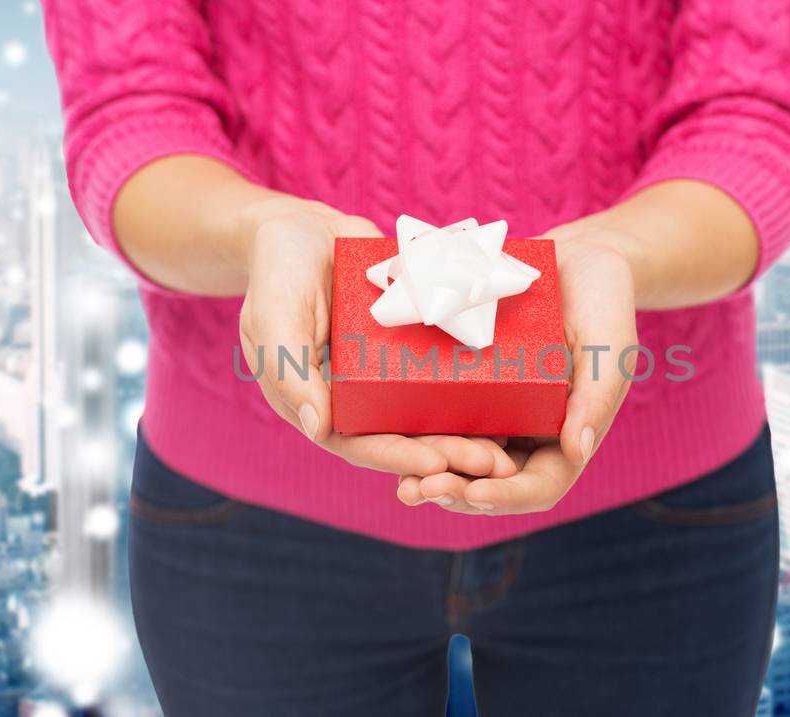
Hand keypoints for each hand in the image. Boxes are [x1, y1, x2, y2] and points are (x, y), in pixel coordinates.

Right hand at [237, 200, 517, 478]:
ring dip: (467, 432)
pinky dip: (475, 388)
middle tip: (495, 464)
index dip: (400, 458)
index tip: (440, 466)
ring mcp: (384, 374)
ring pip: (430, 413)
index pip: (360, 444)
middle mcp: (355, 398)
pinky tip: (515, 396)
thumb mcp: (274, 316)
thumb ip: (289, 371)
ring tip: (509, 447)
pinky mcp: (410, 348)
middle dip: (449, 454)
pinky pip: (443, 372)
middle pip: (404, 437)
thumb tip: (320, 430)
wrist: (304, 228)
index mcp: (318, 405)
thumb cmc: (278, 271)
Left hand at [399, 235, 638, 513]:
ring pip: (461, 461)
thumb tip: (576, 451)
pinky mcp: (467, 388)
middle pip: (492, 483)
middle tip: (422, 489)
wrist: (575, 259)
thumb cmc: (603, 302)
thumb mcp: (609, 346)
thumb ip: (596, 398)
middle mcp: (528, 434)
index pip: (539, 485)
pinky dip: (419, 439)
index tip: (474, 492)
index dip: (507, 496)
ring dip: (433, 477)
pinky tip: (389, 440)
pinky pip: (441, 420)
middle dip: (458, 492)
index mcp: (566, 435)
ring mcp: (495, 414)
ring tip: (405, 485)